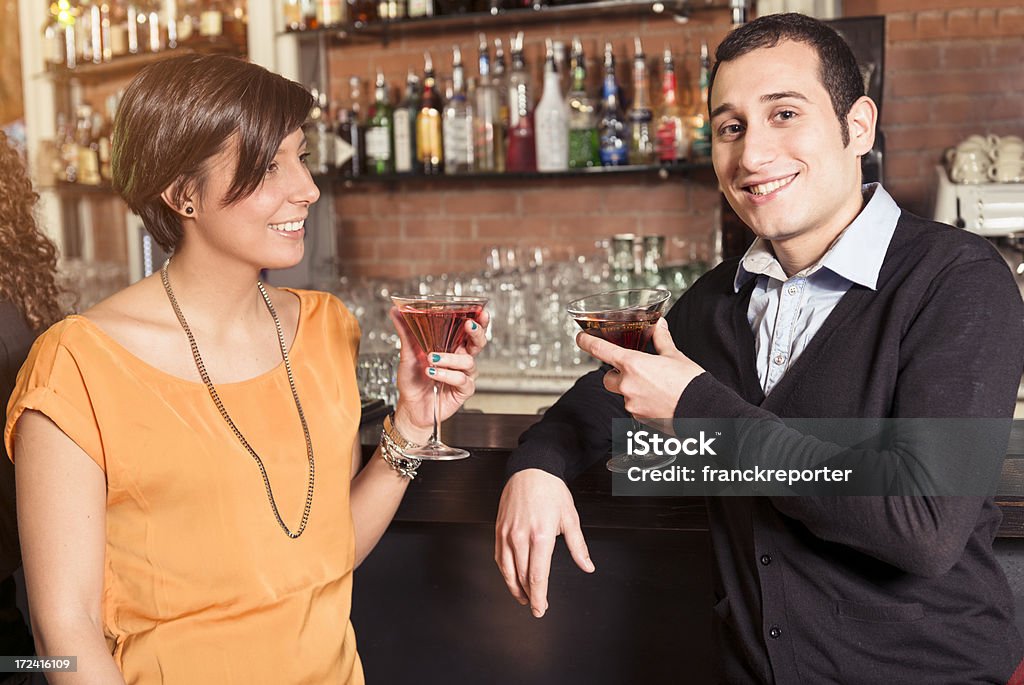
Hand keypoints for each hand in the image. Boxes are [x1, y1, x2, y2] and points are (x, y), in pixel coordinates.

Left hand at [389, 307, 488, 441]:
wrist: (410, 406)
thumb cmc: (413, 380)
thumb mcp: (407, 353)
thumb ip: (406, 332)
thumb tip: (395, 311)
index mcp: (452, 347)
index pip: (469, 330)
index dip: (478, 320)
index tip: (480, 310)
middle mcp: (461, 359)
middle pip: (478, 343)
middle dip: (477, 332)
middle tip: (468, 325)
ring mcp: (464, 375)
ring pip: (468, 361)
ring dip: (449, 358)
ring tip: (432, 358)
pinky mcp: (463, 390)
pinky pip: (461, 379)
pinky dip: (446, 375)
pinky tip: (433, 373)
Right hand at [495, 469, 594, 617]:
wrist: (531, 470)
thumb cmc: (551, 491)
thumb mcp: (570, 518)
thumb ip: (578, 547)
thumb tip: (587, 566)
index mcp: (541, 536)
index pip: (538, 576)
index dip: (539, 597)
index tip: (541, 608)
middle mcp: (521, 537)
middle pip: (522, 577)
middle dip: (530, 596)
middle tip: (536, 607)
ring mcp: (507, 533)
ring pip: (508, 570)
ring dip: (515, 588)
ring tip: (524, 598)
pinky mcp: (499, 530)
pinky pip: (499, 557)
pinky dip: (505, 572)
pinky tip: (512, 577)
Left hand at [575, 317, 703, 419]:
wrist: (703, 411)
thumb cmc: (690, 383)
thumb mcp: (674, 356)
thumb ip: (661, 340)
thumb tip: (659, 325)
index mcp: (633, 364)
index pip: (601, 350)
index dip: (587, 342)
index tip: (580, 338)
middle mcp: (627, 385)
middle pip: (608, 378)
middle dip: (617, 374)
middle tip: (634, 371)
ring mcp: (631, 404)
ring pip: (622, 394)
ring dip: (631, 389)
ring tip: (655, 387)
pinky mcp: (639, 419)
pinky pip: (633, 408)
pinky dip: (641, 403)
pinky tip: (658, 400)